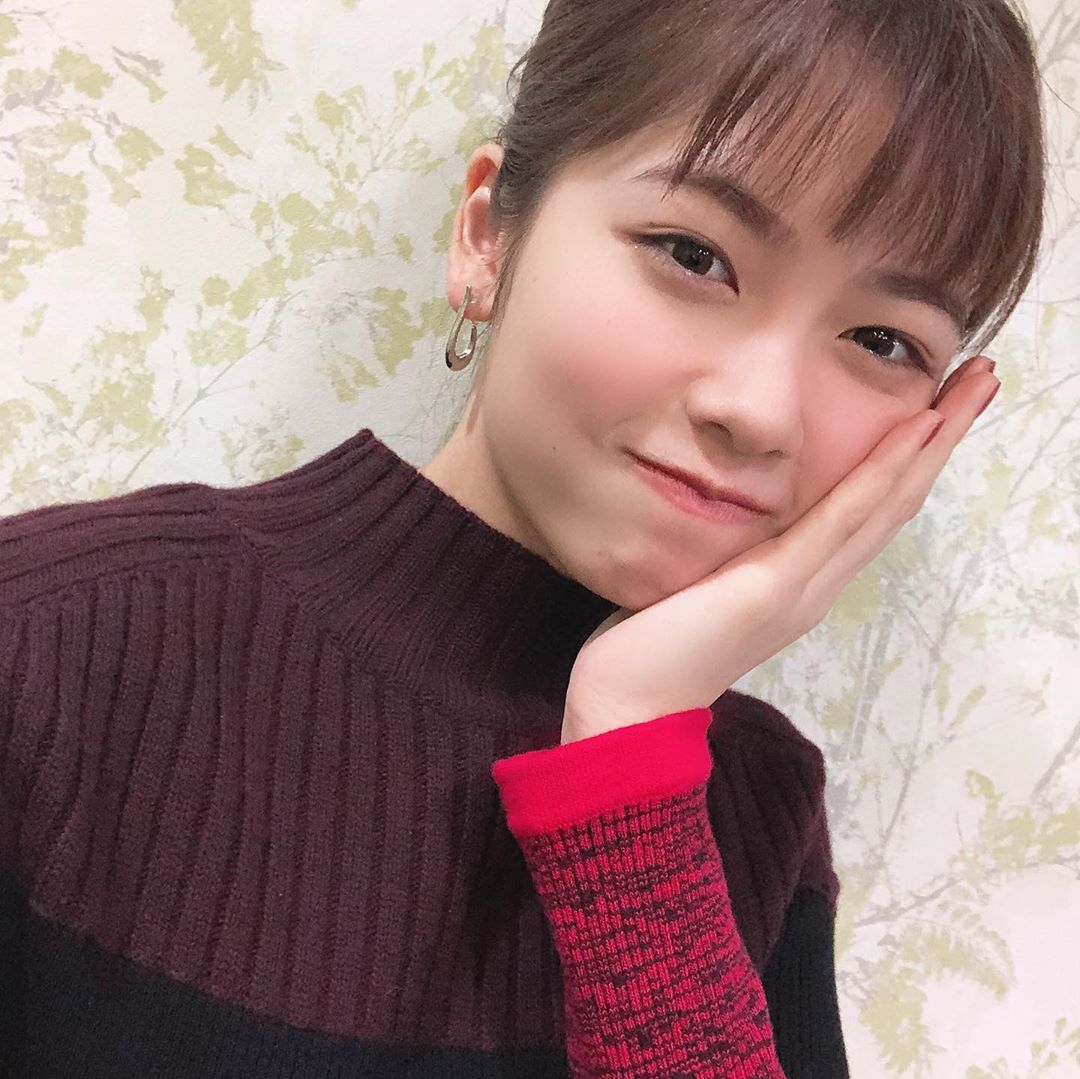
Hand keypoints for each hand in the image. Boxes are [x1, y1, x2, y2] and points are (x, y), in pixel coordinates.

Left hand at [561, 356, 1000, 744]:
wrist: (628, 710)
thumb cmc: (652, 648)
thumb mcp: (700, 584)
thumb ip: (727, 554)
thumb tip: (725, 515)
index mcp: (802, 584)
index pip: (871, 511)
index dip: (912, 458)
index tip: (942, 404)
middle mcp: (817, 586)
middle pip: (896, 500)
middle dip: (943, 437)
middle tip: (984, 377)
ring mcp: (803, 590)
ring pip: (885, 504)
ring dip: (934, 441)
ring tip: (974, 386)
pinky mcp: (774, 588)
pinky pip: (840, 522)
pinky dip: (880, 475)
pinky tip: (914, 432)